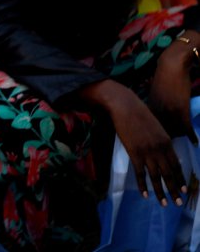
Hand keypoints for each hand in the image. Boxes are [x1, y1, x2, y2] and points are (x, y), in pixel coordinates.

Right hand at [87, 80, 186, 205]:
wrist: (125, 106)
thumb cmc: (139, 114)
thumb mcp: (156, 127)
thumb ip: (162, 140)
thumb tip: (164, 152)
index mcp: (167, 142)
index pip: (176, 165)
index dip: (180, 178)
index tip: (184, 189)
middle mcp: (160, 149)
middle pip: (169, 174)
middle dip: (174, 190)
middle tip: (179, 203)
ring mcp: (147, 152)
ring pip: (156, 177)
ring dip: (161, 192)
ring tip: (165, 204)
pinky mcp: (134, 153)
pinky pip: (140, 173)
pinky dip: (143, 185)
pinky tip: (145, 195)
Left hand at [148, 30, 198, 143]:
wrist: (173, 66)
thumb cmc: (164, 78)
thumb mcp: (155, 93)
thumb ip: (155, 105)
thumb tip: (155, 115)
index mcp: (150, 107)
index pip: (152, 128)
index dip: (157, 136)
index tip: (160, 142)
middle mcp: (158, 112)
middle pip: (163, 132)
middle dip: (168, 139)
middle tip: (173, 145)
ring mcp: (169, 111)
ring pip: (175, 131)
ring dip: (181, 136)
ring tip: (184, 140)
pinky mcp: (181, 109)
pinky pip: (186, 127)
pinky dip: (191, 136)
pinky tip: (195, 141)